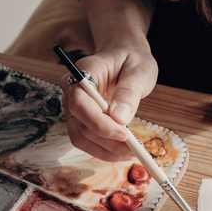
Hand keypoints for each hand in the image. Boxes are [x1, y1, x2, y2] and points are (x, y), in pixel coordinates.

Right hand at [60, 45, 157, 160]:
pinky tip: (122, 151)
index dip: (99, 123)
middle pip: (80, 124)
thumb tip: (119, 118)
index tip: (124, 134)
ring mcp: (73, 106)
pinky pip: (85, 139)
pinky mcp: (80, 119)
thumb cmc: (132, 60)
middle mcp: (72, 90)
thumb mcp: (139, 70)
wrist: (125, 57)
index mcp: (84, 72)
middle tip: (135, 150)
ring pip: (80, 137)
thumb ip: (129, 92)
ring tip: (131, 153)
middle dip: (107, 142)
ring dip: (105, 151)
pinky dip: (103, 149)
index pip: (80, 103)